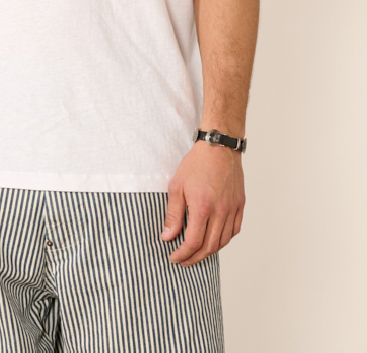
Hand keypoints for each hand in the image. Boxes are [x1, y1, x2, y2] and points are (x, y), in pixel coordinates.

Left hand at [161, 140, 244, 265]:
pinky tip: (215, 240)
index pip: (193, 242)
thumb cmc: (196, 164)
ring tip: (197, 253)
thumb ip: (173, 214)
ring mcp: (232, 209)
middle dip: (194, 258)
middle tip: (183, 261)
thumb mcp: (177, 186)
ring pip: (223, 241)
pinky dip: (224, 240)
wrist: (219, 147)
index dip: (183, 254)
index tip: (174, 257)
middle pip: (209, 247)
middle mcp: (220, 212)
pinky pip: (234, 230)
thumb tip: (168, 236)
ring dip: (209, 252)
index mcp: (203, 207)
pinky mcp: (240, 205)